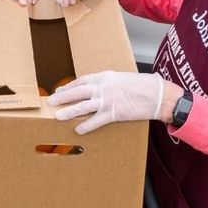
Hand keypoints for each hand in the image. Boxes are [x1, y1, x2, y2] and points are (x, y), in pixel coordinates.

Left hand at [48, 71, 167, 133]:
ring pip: (83, 106)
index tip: (59, 90)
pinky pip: (97, 120)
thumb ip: (107, 83)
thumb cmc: (142, 85)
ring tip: (58, 116)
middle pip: (78, 92)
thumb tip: (96, 90)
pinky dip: (86, 125)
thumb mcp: (121, 78)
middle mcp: (103, 87)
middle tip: (51, 102)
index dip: (68, 86)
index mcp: (104, 76)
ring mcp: (108, 100)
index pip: (81, 81)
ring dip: (69, 111)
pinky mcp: (114, 113)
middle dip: (63, 97)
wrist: (156, 94)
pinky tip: (78, 130)